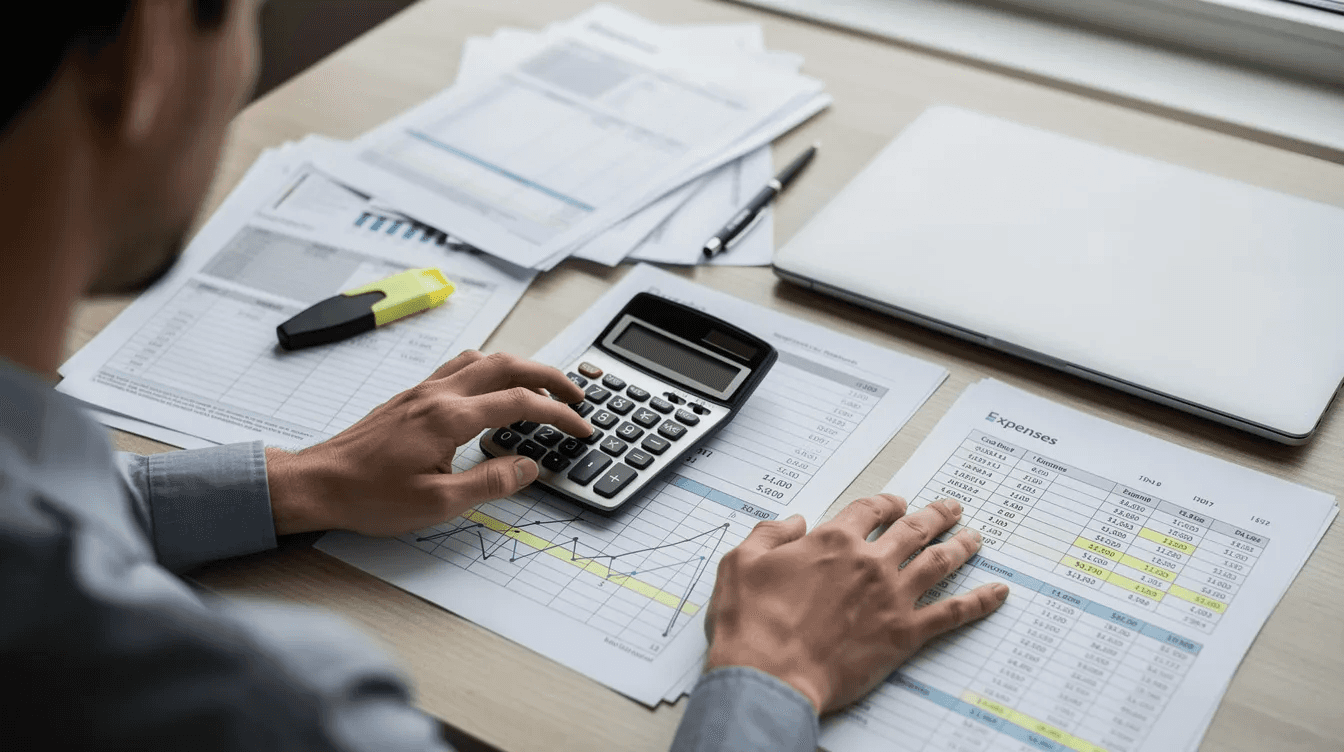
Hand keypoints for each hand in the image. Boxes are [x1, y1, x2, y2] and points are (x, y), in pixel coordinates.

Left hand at [264, 350, 590, 535]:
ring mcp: (423, 391)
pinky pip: (460, 367)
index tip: (580, 427)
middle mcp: (438, 394)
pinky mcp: (411, 397)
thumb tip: (527, 467)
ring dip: (520, 367)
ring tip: (542, 388)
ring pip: (483, 359)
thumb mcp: (438, 504)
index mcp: (449, 417)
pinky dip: (490, 370)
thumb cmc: (369, 496)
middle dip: (549, 376)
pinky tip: (492, 389)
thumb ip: (490, 483)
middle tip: (576, 395)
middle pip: (507, 365)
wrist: (319, 483)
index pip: (520, 403)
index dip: (558, 414)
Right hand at [703, 494, 1007, 713]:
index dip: (886, 503)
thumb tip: (794, 522)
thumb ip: (770, 534)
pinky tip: (998, 593)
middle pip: (914, 529)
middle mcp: (869, 562)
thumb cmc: (751, 624)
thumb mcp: (741, 562)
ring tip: (976, 537)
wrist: (770, 675)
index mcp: (832, 541)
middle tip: (952, 509)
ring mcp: (892, 597)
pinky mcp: (904, 634)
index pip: (869, 510)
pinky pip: (953, 612)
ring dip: (962, 546)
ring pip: (939, 563)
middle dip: (937, 515)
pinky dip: (980, 601)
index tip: (896, 504)